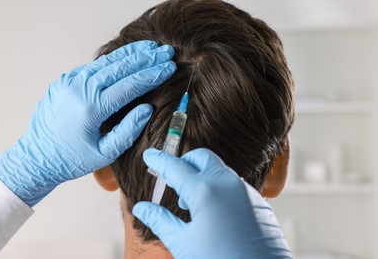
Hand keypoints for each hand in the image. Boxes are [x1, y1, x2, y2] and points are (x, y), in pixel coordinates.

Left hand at [0, 40, 176, 206]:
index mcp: (91, 108)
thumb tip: (147, 108)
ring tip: (151, 47)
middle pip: (120, 68)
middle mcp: (79, 89)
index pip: (129, 85)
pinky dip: (113, 59)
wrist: (36, 157)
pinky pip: (94, 66)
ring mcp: (70, 82)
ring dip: (131, 54)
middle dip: (146, 59)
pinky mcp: (65, 80)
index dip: (152, 75)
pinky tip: (128, 55)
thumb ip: (128, 130)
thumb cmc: (72, 159)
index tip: (169, 67)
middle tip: (167, 52)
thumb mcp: (105, 153)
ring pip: (107, 62)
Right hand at [133, 148, 291, 258]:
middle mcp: (227, 183)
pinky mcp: (258, 201)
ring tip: (191, 204)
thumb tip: (141, 207)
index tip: (149, 155)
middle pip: (201, 157)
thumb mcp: (183, 243)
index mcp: (205, 191)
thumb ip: (160, 220)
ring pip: (219, 169)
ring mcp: (246, 190)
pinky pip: (234, 184)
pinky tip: (214, 212)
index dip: (159, 160)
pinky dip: (218, 187)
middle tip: (172, 180)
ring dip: (202, 176)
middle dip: (184, 162)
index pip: (175, 167)